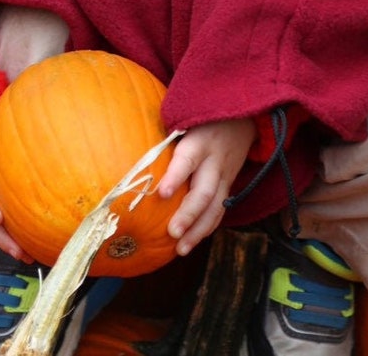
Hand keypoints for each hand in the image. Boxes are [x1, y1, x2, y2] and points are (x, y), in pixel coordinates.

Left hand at [157, 117, 255, 255]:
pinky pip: (220, 210)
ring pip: (216, 206)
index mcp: (199, 141)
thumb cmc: (201, 117)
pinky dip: (207, 227)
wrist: (241, 117)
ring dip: (198, 230)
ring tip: (181, 249)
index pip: (187, 159)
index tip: (162, 193)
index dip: (175, 176)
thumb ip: (165, 133)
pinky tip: (192, 242)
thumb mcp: (185, 118)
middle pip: (205, 191)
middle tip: (172, 233)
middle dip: (189, 214)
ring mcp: (225, 175)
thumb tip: (126, 145)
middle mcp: (214, 160)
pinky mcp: (230, 185)